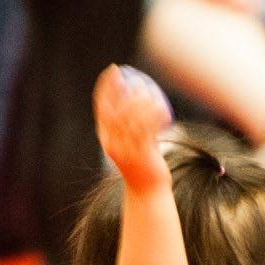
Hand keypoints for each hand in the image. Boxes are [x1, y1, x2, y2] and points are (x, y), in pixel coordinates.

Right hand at [93, 65, 173, 196]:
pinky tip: (162, 108)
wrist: (147, 193)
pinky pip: (148, 130)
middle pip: (115, 110)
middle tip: (134, 79)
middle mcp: (112, 144)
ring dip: (140, 102)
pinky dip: (154, 116)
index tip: (114, 71)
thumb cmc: (142, 165)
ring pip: (131, 119)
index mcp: (106, 139)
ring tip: (150, 93)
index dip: (106, 86)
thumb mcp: (133, 144)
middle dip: (122, 90)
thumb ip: (133, 126)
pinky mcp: (141, 155)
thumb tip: (140, 101)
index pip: (101, 107)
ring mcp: (126, 150)